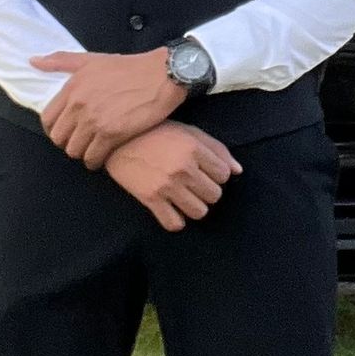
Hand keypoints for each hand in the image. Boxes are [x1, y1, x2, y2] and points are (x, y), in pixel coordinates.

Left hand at [32, 46, 182, 168]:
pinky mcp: (112, 134)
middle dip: (67, 143)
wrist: (162, 75)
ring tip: (92, 150)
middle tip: (80, 142)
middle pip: (59, 138)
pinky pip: (93, 157)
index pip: (47, 119)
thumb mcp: (92, 59)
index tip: (65, 131)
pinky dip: (96, 161)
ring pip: (74, 151)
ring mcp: (94, 121)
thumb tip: (33, 61)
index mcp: (72, 87)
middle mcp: (79, 105)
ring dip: (82, 153)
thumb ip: (61, 61)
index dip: (54, 129)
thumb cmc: (129, 67)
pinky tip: (102, 156)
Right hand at [102, 123, 241, 230]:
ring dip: (194, 206)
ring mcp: (167, 185)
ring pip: (199, 212)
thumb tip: (238, 171)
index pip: (224, 175)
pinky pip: (174, 224)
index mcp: (194, 148)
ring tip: (184, 196)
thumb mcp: (188, 131)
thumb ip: (216, 149)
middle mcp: (183, 168)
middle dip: (206, 190)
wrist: (117, 139)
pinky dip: (176, 220)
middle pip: (214, 196)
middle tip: (192, 183)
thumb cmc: (156, 132)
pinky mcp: (150, 199)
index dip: (215, 174)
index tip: (204, 171)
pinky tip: (172, 209)